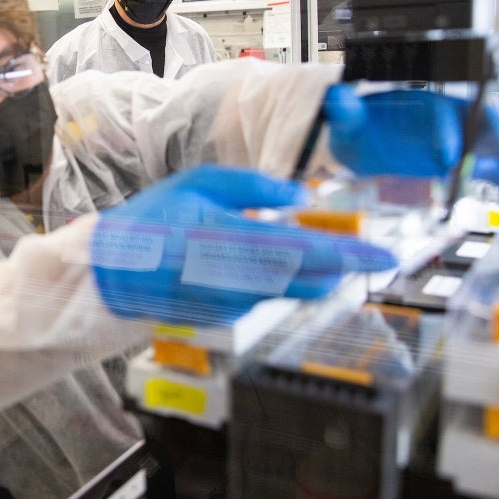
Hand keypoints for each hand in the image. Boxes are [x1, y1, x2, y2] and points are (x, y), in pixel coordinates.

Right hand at [90, 165, 397, 325]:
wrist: (113, 272)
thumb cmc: (154, 220)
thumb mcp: (199, 183)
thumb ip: (253, 188)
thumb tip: (300, 199)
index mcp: (233, 240)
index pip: (307, 250)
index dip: (351, 253)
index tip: (385, 254)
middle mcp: (239, 279)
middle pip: (311, 278)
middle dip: (343, 266)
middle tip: (369, 253)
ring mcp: (235, 303)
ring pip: (292, 289)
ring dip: (314, 273)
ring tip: (326, 254)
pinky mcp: (229, 315)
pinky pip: (267, 296)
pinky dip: (279, 280)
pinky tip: (266, 265)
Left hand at [322, 86, 498, 215]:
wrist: (365, 139)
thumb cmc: (360, 124)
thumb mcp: (348, 117)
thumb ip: (344, 109)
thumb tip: (336, 98)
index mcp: (427, 103)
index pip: (443, 115)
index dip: (445, 133)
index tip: (444, 157)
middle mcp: (456, 119)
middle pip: (487, 123)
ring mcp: (469, 143)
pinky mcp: (473, 167)